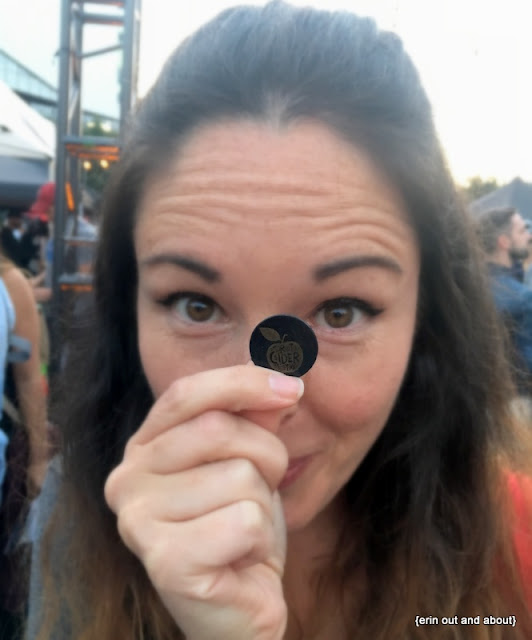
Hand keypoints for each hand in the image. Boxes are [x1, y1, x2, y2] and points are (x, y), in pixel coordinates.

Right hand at [105, 365, 303, 639]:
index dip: (243, 382)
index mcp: (143, 447)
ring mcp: (138, 522)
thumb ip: (257, 413)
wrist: (241, 602)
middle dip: (266, 457)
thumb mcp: (250, 458)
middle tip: (263, 489)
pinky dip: (261, 539)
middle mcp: (127, 480)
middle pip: (219, 431)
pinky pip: (245, 521)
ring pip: (239, 477)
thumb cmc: (239, 524)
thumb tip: (282, 367)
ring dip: (264, 504)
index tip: (293, 388)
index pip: (186, 392)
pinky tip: (242, 557)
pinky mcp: (166, 562)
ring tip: (246, 529)